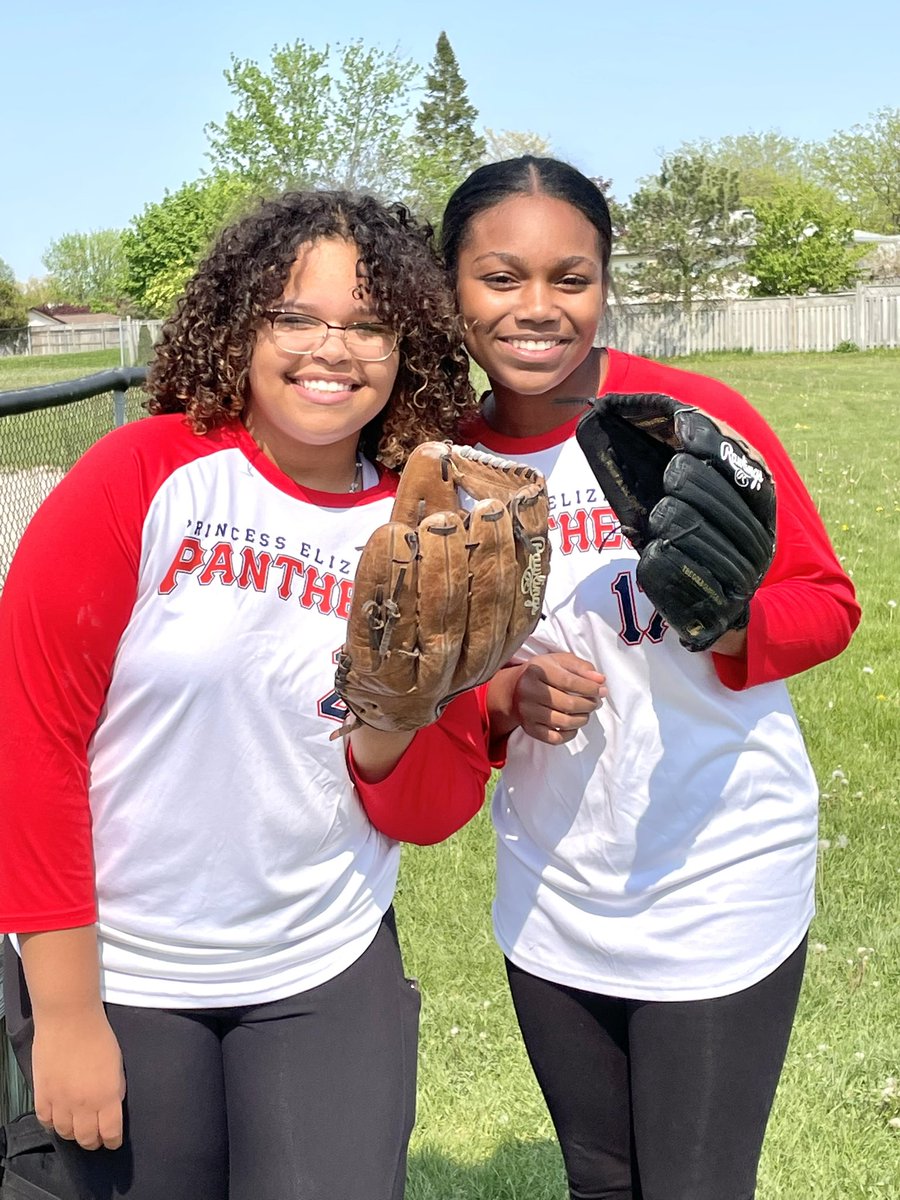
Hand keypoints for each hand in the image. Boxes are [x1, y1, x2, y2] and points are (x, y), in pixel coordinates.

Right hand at [32, 1006, 124, 1150]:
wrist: (69, 1020)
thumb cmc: (98, 1035)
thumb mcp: (117, 1064)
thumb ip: (114, 1089)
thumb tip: (111, 1104)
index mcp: (107, 1096)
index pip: (110, 1132)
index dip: (112, 1141)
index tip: (113, 1142)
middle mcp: (84, 1105)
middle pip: (87, 1138)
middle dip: (93, 1141)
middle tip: (95, 1138)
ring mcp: (60, 1103)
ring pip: (65, 1134)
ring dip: (73, 1134)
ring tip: (77, 1129)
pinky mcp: (42, 1096)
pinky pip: (46, 1122)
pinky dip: (53, 1125)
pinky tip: (58, 1121)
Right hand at [489, 653, 606, 745]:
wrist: (514, 689)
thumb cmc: (544, 673)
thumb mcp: (561, 661)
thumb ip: (582, 667)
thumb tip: (600, 680)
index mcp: (537, 670)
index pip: (569, 682)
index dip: (590, 688)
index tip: (602, 691)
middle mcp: (529, 691)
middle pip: (568, 704)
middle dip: (589, 705)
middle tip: (595, 702)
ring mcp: (528, 712)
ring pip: (564, 723)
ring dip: (582, 719)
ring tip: (586, 712)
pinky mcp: (529, 728)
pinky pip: (555, 739)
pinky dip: (570, 734)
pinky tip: (573, 725)